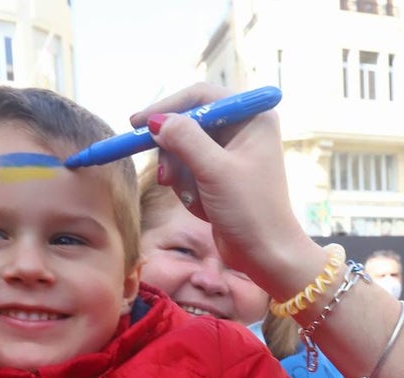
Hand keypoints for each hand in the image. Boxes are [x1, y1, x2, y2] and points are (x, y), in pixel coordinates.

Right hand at [130, 84, 319, 300]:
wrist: (265, 255)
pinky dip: (189, 189)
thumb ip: (185, 139)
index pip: (201, 97)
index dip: (168, 108)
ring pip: (184, 150)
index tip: (138, 123)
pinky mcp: (221, 176)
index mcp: (253, 118)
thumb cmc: (250, 211)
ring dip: (182, 176)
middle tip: (165, 176)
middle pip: (188, 124)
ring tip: (196, 199)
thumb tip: (157, 120)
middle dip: (174, 153)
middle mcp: (243, 129)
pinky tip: (204, 208)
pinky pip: (189, 171)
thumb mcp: (214, 171)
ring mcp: (231, 153)